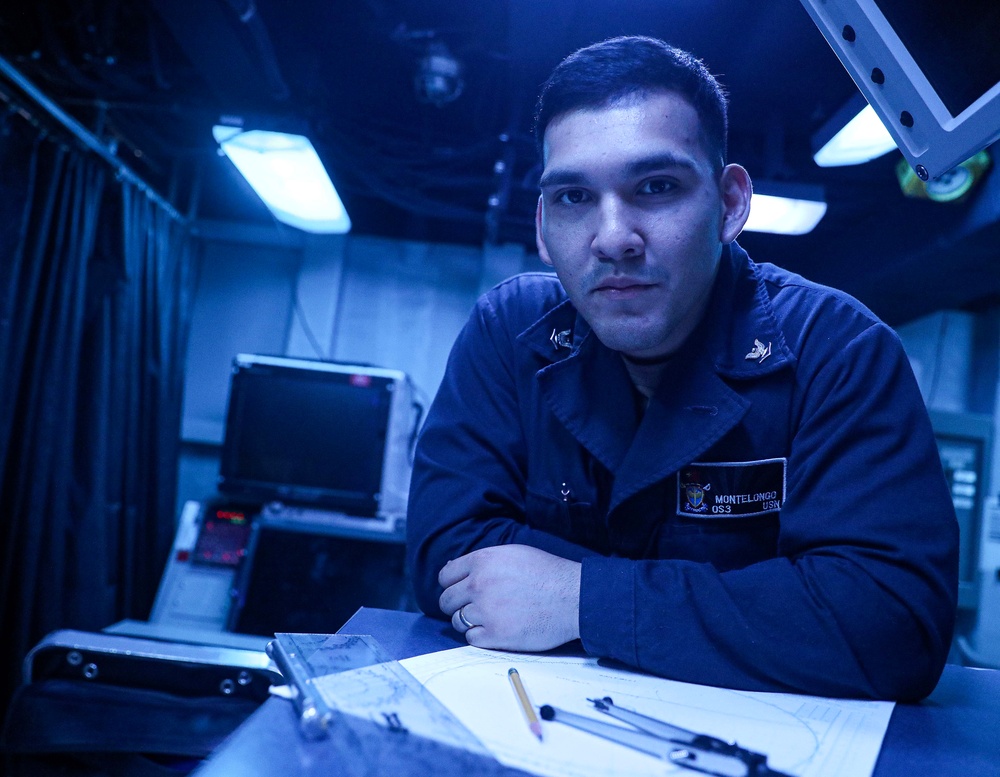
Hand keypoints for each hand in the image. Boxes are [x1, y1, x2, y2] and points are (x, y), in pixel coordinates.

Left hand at [438, 544, 580, 651]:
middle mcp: (478, 584)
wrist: (573, 598)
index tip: (461, 591)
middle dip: (457, 604)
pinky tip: (497, 629)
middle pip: (447, 600)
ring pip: (457, 621)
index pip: (445, 576)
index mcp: (482, 561)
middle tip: (475, 607)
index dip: (452, 584)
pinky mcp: (495, 634)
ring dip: (469, 621)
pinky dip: (480, 636)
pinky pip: (471, 638)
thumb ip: (483, 561)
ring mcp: (486, 610)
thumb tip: (453, 567)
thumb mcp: (513, 554)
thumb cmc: (547, 574)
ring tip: (491, 618)